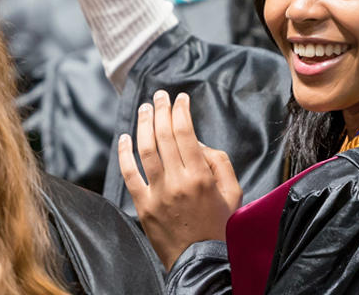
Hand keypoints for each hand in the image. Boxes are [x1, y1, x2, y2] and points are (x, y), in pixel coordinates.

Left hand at [119, 91, 242, 270]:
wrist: (202, 262)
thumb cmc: (221, 226)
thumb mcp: (234, 192)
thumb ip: (220, 162)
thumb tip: (197, 142)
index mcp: (201, 177)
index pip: (186, 133)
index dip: (181, 111)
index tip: (180, 99)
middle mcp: (177, 182)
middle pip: (164, 136)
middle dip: (161, 110)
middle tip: (160, 96)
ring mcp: (158, 194)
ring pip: (145, 150)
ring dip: (143, 125)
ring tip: (145, 109)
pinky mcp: (143, 206)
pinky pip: (129, 175)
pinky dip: (124, 154)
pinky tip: (125, 138)